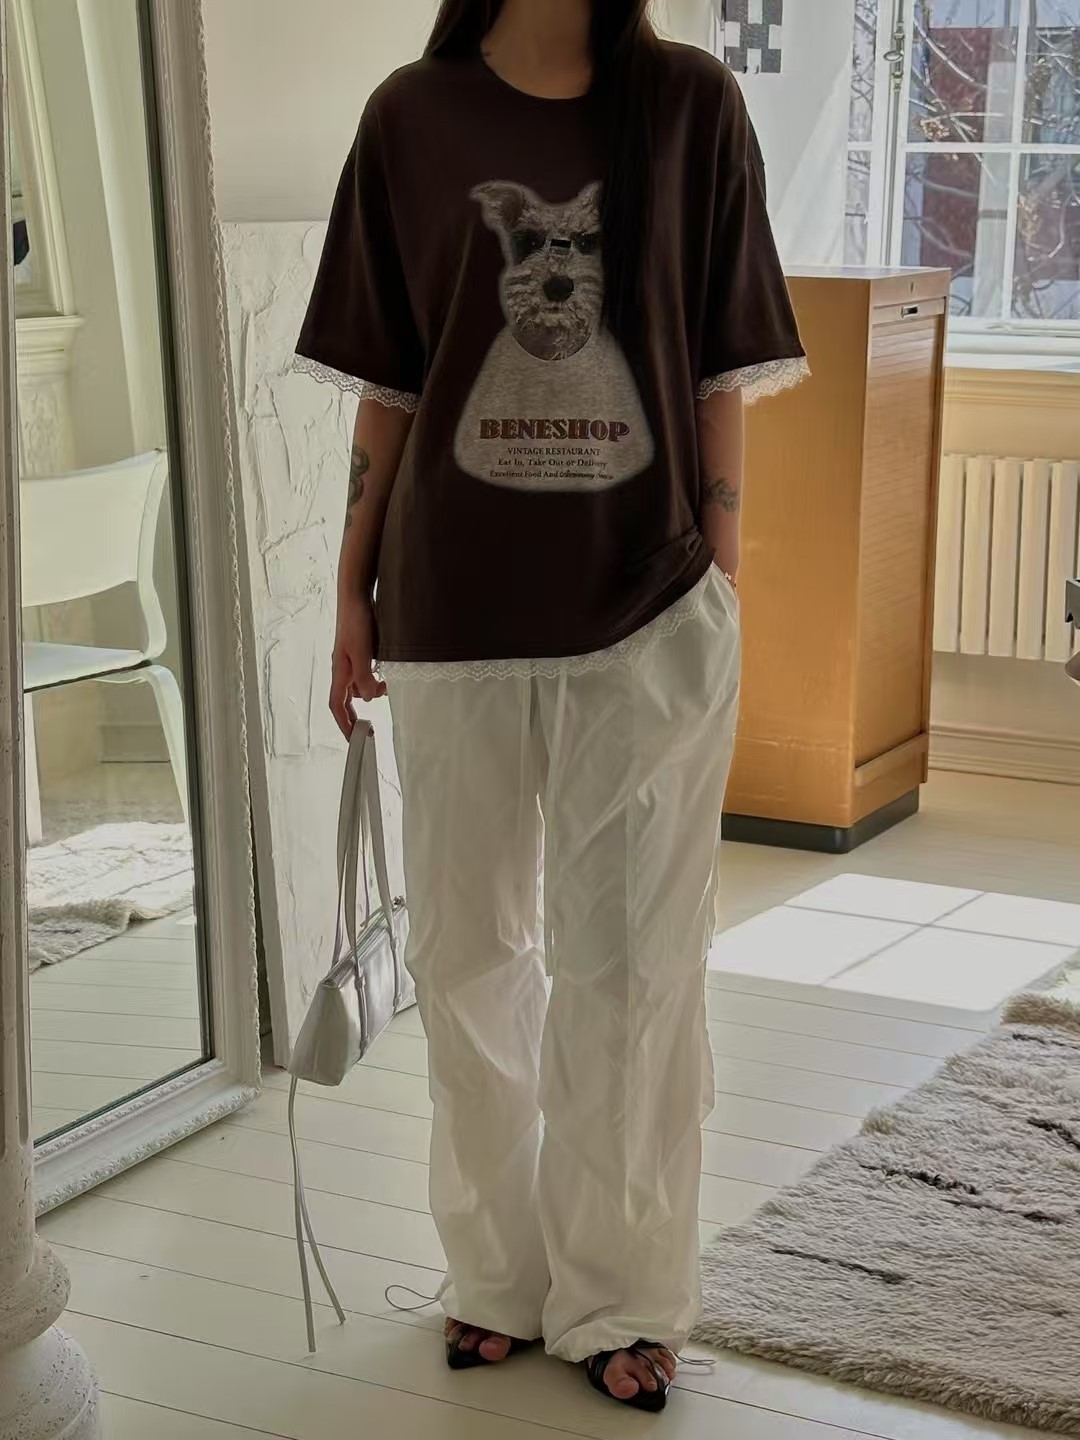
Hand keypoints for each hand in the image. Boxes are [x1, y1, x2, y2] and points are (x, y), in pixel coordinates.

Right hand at [330, 594, 385, 736]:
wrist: (356, 595)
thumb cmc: (356, 620)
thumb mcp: (362, 651)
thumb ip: (364, 676)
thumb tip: (368, 699)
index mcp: (340, 672)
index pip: (337, 705)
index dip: (344, 724)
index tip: (353, 739)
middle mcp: (342, 669)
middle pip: (344, 700)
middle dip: (353, 717)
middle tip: (367, 730)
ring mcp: (350, 660)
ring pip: (356, 687)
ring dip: (368, 694)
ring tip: (385, 690)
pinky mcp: (358, 652)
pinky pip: (363, 674)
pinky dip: (372, 680)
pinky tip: (384, 675)